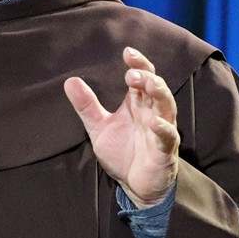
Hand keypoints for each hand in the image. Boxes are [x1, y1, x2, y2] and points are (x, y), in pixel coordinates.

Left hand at [63, 47, 178, 205]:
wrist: (134, 185)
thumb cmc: (122, 153)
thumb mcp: (99, 127)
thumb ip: (87, 106)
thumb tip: (70, 81)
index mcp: (138, 104)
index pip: (142, 77)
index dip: (138, 64)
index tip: (127, 52)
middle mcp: (152, 113)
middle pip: (156, 87)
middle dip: (146, 77)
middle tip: (131, 74)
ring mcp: (161, 130)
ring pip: (167, 106)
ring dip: (159, 94)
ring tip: (149, 85)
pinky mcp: (165, 150)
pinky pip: (168, 137)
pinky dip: (163, 129)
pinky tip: (155, 123)